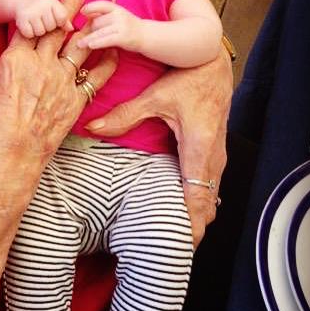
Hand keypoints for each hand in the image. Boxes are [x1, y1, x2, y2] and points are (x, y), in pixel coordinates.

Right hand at [0, 0, 116, 200]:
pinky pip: (95, 77)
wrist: (3, 161)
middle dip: (67, 6)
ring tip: (99, 12)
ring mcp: (60, 83)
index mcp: (14, 60)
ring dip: (89, 27)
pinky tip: (112, 51)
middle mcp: (40, 66)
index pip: (30, 26)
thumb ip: (4, 74)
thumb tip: (11, 71)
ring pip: (78, 47)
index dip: (39, 9)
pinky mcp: (74, 103)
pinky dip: (106, 63)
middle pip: (56, 29)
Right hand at [14, 0, 71, 38]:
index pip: (62, 18)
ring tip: (34, 23)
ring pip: (40, 32)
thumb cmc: (42, 6)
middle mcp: (41, 5)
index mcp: (51, 1)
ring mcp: (30, 12)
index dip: (59, 22)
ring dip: (37, 31)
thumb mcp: (54, 8)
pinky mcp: (21, 19)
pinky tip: (27, 26)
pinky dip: (28, 33)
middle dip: (47, 27)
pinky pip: (29, 34)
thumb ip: (64, 19)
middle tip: (41, 20)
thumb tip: (70, 28)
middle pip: (51, 27)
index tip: (53, 18)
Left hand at [78, 0, 141, 51]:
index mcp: (116, 8)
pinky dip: (97, 43)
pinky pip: (106, 39)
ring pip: (99, 31)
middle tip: (85, 37)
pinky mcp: (123, 37)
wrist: (147, 36)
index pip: (102, 4)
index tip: (82, 11)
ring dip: (88, 38)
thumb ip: (103, 15)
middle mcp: (119, 15)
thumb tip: (86, 15)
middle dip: (91, 30)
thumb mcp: (117, 16)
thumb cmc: (128, 26)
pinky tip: (90, 46)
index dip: (91, 7)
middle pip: (97, 21)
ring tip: (79, 44)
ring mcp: (122, 25)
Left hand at [85, 47, 231, 246]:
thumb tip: (92, 127)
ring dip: (194, 215)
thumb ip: (124, 116)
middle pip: (206, 207)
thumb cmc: (186, 77)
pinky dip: (198, 200)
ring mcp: (217, 155)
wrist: (212, 61)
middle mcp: (213, 158)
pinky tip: (180, 206)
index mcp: (199, 150)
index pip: (198, 203)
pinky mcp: (214, 149)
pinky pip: (210, 185)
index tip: (175, 250)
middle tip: (166, 250)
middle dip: (190, 229)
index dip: (189, 230)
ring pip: (210, 197)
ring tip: (170, 235)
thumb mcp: (154, 96)